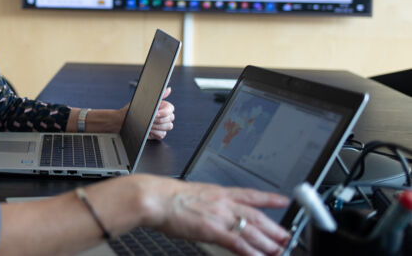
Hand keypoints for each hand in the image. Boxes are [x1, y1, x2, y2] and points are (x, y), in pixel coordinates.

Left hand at [117, 87, 174, 139]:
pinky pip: (162, 134)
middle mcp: (164, 115)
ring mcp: (162, 125)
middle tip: (149, 120)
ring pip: (167, 126)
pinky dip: (155, 133)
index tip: (156, 113)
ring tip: (147, 125)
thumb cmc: (133, 109)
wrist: (124, 121)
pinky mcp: (158, 133)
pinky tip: (148, 130)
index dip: (164, 112)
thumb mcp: (143, 100)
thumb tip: (168, 89)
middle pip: (170, 118)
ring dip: (157, 126)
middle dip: (159, 120)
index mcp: (162, 106)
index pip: (170, 109)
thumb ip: (157, 96)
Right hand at [139, 176, 290, 255]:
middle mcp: (223, 202)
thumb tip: (208, 211)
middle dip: (274, 228)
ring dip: (268, 242)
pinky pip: (238, 243)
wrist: (154, 198)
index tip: (282, 200)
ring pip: (251, 230)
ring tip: (280, 251)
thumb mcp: (192, 195)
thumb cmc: (165, 197)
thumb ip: (206, 204)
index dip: (268, 198)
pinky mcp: (213, 230)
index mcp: (218, 192)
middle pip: (256, 216)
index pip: (250, 194)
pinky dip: (251, 251)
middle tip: (287, 237)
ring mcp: (219, 216)